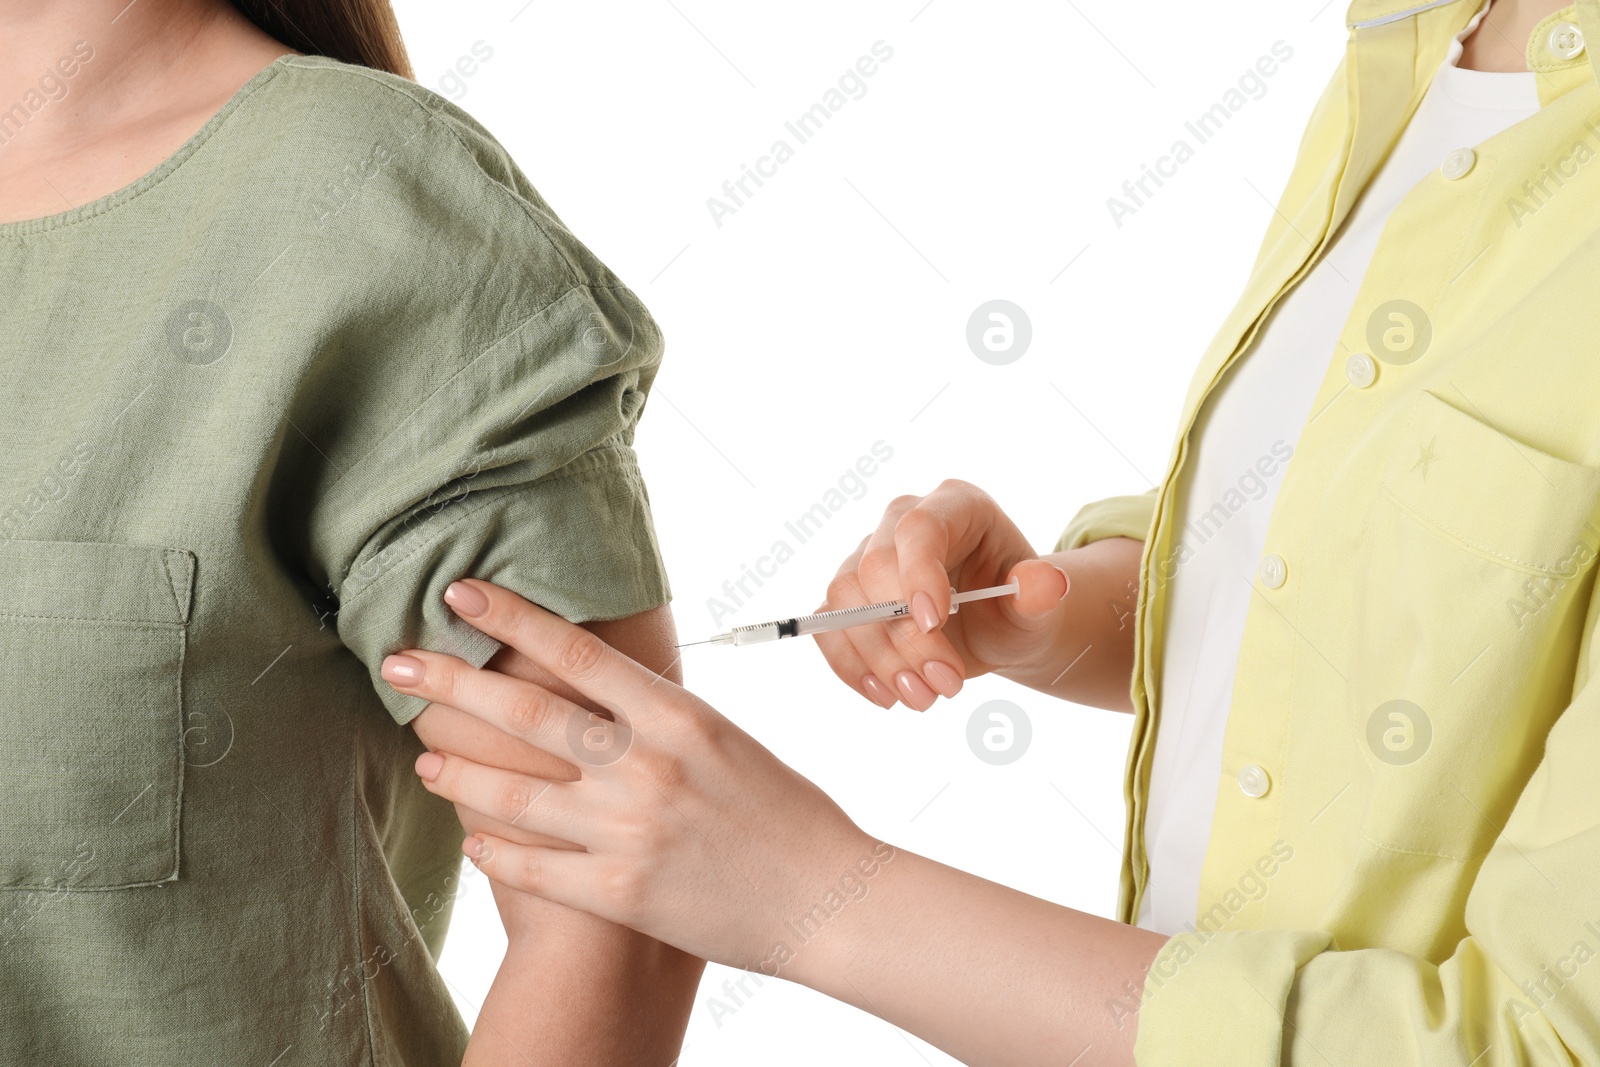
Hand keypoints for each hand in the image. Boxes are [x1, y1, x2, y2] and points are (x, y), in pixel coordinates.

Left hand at [382, 579, 880, 978]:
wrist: (825, 898)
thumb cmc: (784, 812)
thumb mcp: (726, 739)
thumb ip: (660, 716)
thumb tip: (603, 690)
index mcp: (677, 715)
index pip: (576, 651)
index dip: (511, 617)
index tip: (461, 593)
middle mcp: (645, 766)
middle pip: (526, 714)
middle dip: (451, 682)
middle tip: (398, 660)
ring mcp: (628, 832)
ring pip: (513, 796)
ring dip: (458, 772)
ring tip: (424, 755)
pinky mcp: (619, 893)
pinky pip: (533, 868)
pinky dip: (494, 851)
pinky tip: (471, 840)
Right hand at [817, 479, 1068, 710]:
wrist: (996, 632)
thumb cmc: (1016, 611)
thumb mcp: (1037, 608)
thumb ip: (1039, 594)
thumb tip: (1047, 582)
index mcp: (955, 506)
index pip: (919, 528)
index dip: (917, 573)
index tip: (934, 624)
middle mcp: (902, 522)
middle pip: (875, 568)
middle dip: (906, 636)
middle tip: (947, 684)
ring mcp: (868, 556)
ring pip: (845, 600)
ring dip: (880, 659)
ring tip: (924, 698)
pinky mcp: (849, 596)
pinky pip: (828, 626)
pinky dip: (852, 667)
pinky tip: (887, 696)